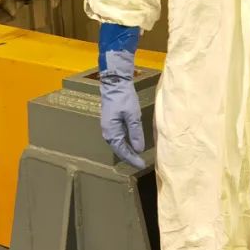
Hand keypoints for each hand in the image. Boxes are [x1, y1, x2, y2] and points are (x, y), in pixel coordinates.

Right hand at [100, 47, 145, 168]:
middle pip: (119, 149)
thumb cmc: (124, 98)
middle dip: (129, 157)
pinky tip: (132, 144)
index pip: (122, 151)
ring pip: (118, 144)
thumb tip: (138, 149)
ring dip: (127, 151)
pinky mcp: (111, 123)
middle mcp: (108, 132)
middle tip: (141, 163)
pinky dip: (125, 143)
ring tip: (137, 157)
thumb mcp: (132, 115)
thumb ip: (135, 133)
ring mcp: (108, 128)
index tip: (142, 165)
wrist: (114, 83)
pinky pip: (118, 138)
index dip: (132, 159)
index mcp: (112, 132)